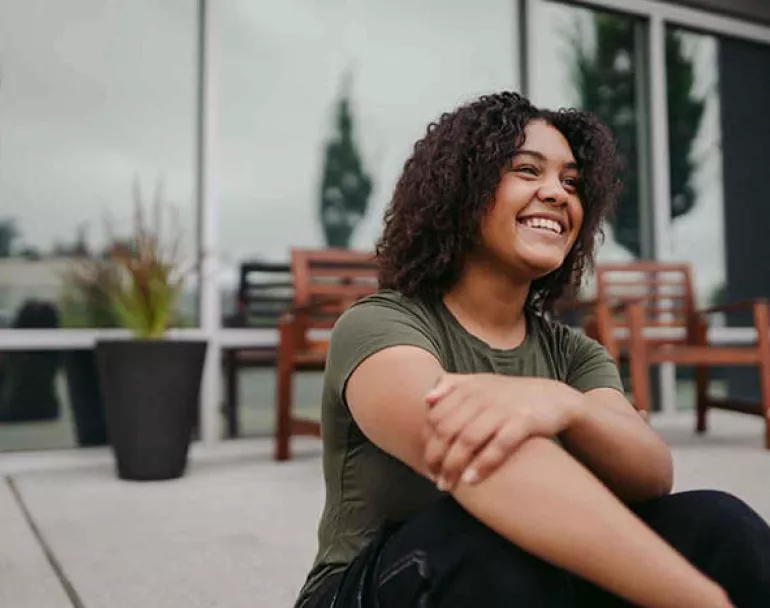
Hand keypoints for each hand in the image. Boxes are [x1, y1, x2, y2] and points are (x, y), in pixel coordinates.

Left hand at [423, 373, 583, 491]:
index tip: (427, 462)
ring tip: (448, 485)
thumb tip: (426, 399)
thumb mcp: (480, 384)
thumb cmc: (509, 396)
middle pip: (447, 430)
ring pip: (468, 440)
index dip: (427, 442)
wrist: (553, 397)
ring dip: (454, 466)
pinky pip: (498, 446)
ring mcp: (503, 408)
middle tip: (434, 479)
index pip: (435, 417)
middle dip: (436, 458)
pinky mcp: (524, 421)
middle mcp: (483, 395)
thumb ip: (452, 386)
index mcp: (469, 387)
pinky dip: (482, 465)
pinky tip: (471, 481)